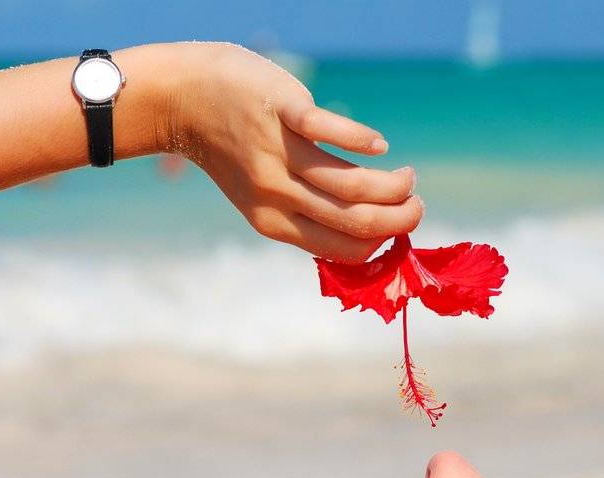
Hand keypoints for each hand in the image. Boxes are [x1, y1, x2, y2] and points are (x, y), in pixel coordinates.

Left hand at [163, 42, 422, 262]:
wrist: (188, 100)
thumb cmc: (235, 149)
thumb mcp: (259, 197)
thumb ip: (302, 216)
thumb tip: (361, 235)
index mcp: (273, 224)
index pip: (345, 250)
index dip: (382, 242)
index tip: (398, 226)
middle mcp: (276, 194)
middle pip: (357, 221)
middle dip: (401, 218)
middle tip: (416, 205)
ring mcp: (279, 152)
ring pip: (351, 185)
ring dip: (393, 185)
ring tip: (407, 176)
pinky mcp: (283, 110)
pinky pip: (330, 130)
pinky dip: (363, 139)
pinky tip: (379, 145)